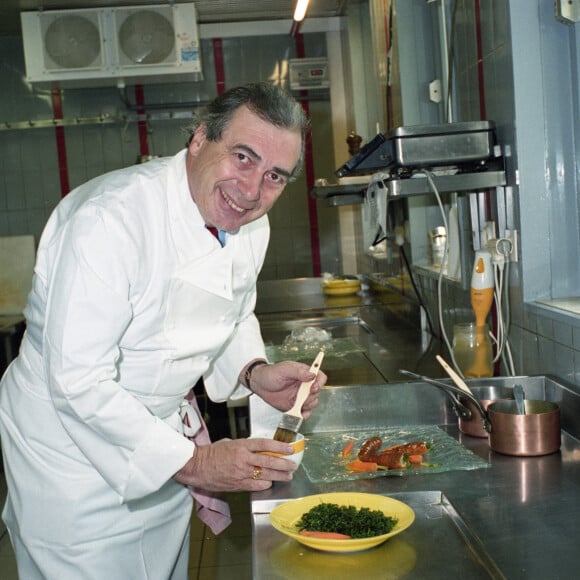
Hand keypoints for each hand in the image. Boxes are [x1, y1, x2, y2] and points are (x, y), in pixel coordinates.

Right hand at [173, 437, 296, 490]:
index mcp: (241, 445)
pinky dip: (266, 484)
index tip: (289, 449)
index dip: (279, 447)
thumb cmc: (212, 453)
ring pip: (265, 474)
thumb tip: (259, 448)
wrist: (197, 467)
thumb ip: (245, 446)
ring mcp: (241, 473)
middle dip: (284, 464)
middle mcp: (243, 459)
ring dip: (279, 476)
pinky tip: (271, 483)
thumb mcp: (230, 443)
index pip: (265, 444)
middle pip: (269, 461)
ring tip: (288, 475)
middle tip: (293, 465)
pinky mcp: (238, 484)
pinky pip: (256, 485)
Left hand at [249, 360, 325, 418]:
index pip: (320, 377)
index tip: (313, 387)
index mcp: (304, 374)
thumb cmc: (271, 374)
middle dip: (310, 396)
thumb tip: (312, 374)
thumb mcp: (284, 369)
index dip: (320, 383)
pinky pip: (305, 412)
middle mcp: (305, 385)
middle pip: (317, 392)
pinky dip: (304, 414)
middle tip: (301, 396)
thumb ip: (298, 372)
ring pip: (313, 403)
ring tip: (297, 403)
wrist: (260, 384)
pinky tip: (299, 414)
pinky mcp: (295, 405)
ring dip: (307, 405)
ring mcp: (301, 396)